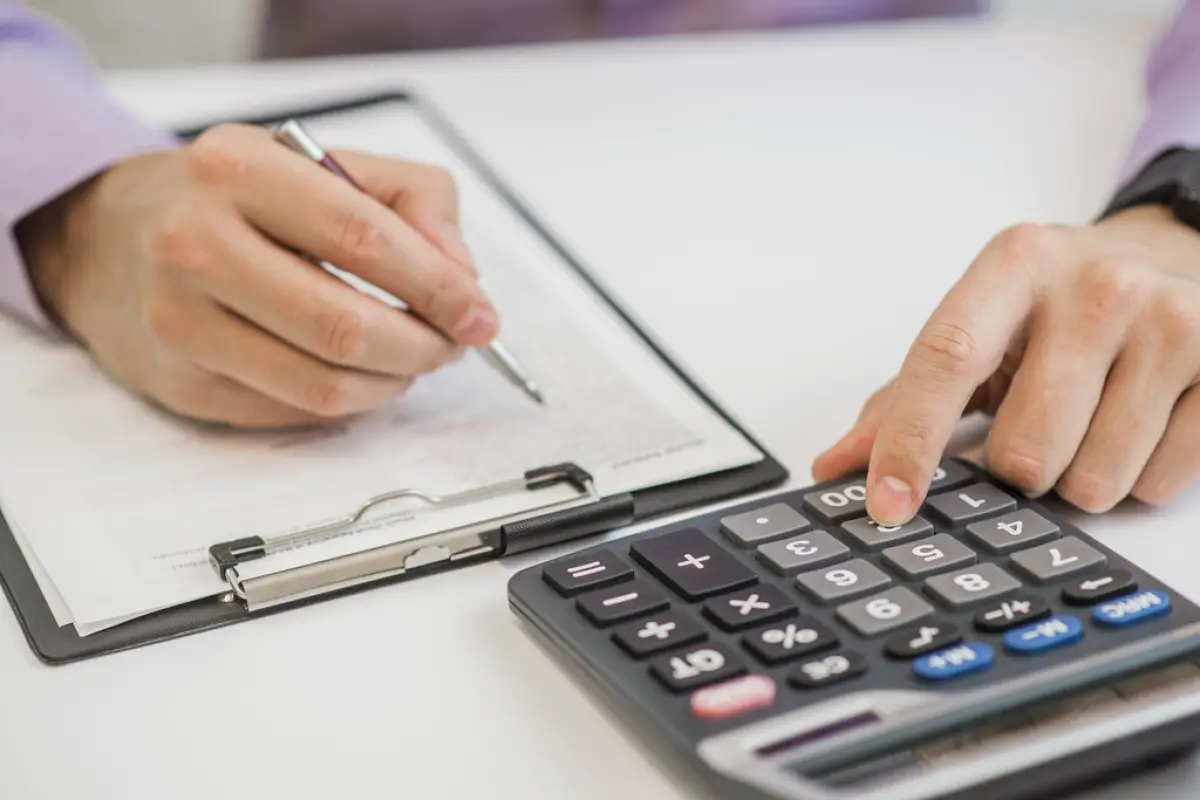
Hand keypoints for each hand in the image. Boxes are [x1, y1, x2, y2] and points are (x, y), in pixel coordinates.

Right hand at [17, 123, 493, 428]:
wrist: (109, 239)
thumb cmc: (235, 201)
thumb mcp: (321, 164)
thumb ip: (414, 199)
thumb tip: (463, 276)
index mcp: (238, 169)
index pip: (366, 240)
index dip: (440, 288)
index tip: (480, 314)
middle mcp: (194, 243)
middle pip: (347, 327)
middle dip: (423, 346)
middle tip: (452, 344)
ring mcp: (179, 321)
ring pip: (323, 385)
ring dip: (393, 383)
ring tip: (412, 359)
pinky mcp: (180, 383)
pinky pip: (294, 412)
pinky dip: (349, 402)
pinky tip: (360, 374)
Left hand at [813, 205, 1199, 522]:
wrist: (1180, 250)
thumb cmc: (1064, 297)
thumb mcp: (984, 321)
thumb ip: (906, 395)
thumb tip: (837, 465)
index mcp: (1014, 266)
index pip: (945, 361)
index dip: (908, 442)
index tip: (884, 504)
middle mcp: (1096, 287)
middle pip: (1024, 452)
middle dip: (1018, 466)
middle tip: (1037, 424)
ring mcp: (1172, 324)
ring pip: (1093, 480)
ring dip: (1081, 475)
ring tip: (1094, 416)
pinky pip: (1161, 481)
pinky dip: (1139, 474)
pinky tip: (1142, 421)